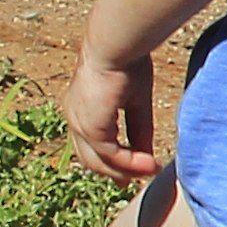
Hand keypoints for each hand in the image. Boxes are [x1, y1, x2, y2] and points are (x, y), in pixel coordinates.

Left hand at [62, 49, 158, 181]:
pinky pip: (111, 155)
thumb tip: (147, 155)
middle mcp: (75, 118)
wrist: (116, 47)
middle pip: (91, 159)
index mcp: (82, 109)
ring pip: (99, 162)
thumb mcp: (136, 102)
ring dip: (125, 171)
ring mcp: (80, 124)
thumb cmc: (126, 62)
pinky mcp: (91, 128)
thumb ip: (139, 129)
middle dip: (115, 172)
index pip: (92, 144)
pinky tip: (149, 164)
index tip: (132, 172)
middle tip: (138, 179)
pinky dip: (130, 163)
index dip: (111, 161)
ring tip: (150, 171)